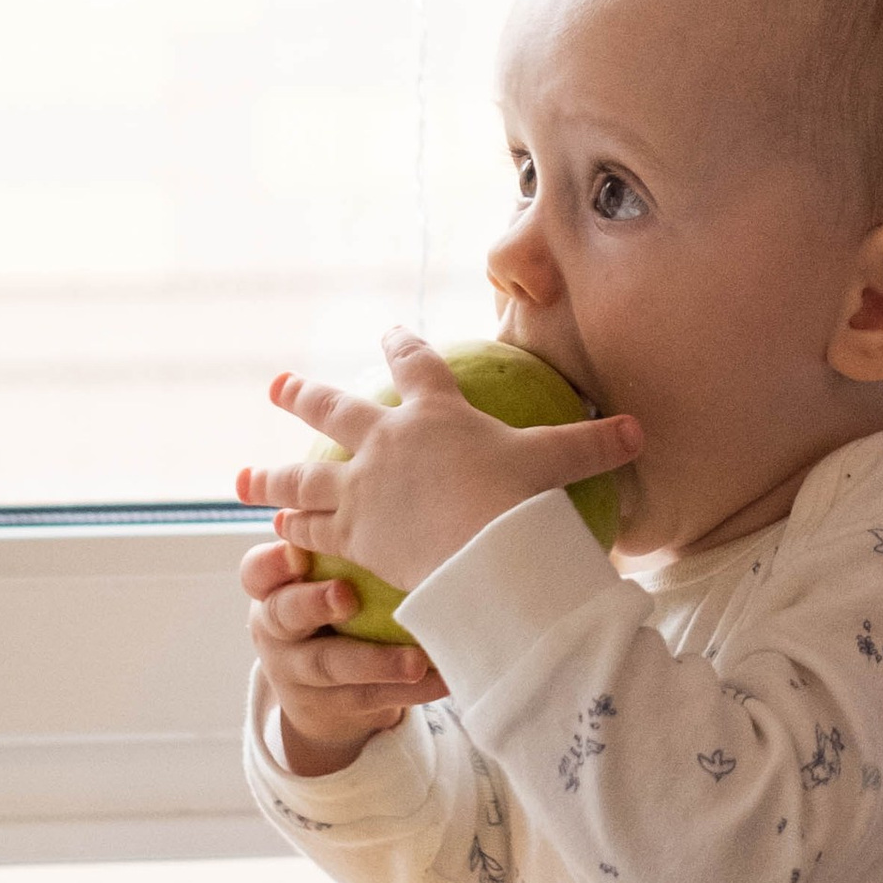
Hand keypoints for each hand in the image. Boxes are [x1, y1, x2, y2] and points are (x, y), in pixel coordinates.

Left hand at [235, 326, 641, 608]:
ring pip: (302, 477)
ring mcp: (361, 485)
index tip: (387, 334)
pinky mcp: (349, 531)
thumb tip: (640, 431)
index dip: (399, 347)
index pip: (414, 366)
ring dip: (270, 477)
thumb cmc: (519, 498)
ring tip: (243, 479)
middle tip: (276, 386)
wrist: (482, 548)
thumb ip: (593, 446)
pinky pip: (312, 529)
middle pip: (333, 410)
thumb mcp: (558, 465)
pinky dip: (295, 531)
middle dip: (303, 396)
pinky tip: (278, 534)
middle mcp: (386, 441)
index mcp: (434, 413)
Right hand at [242, 536, 447, 780]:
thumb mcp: (321, 575)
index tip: (297, 552)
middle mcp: (275, 629)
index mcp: (271, 588)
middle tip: (347, 595)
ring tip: (416, 659)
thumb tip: (384, 476)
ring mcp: (298, 672)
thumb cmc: (333, 608)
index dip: (272, 563)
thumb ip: (336, 540)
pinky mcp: (329, 706)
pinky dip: (409, 689)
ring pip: (330, 664)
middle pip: (284, 615)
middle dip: (313, 603)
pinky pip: (370, 698)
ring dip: (375, 660)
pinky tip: (443, 676)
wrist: (324, 693)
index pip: (256, 571)